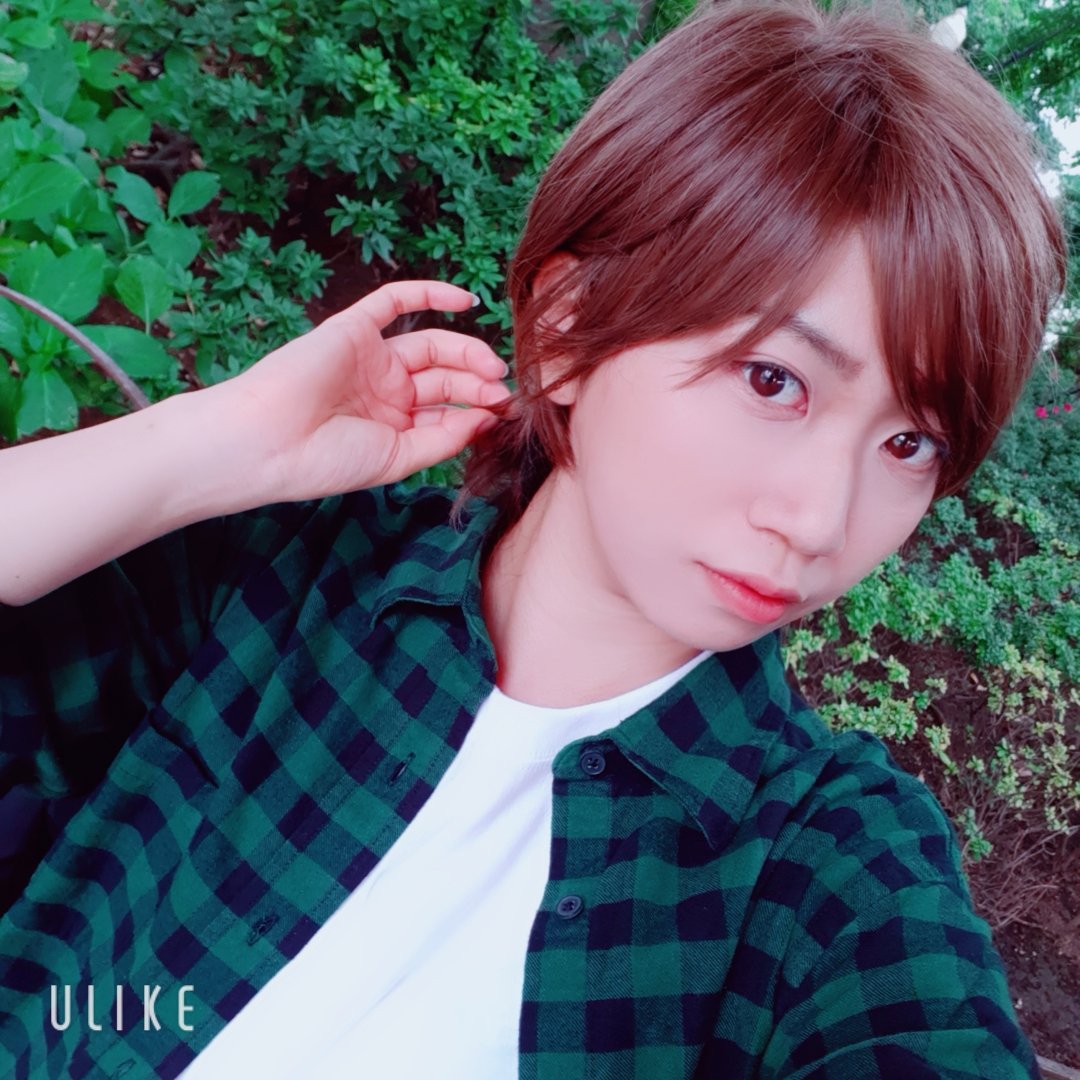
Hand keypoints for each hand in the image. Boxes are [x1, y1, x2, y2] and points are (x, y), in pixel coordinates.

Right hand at [212, 280, 511, 502]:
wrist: (268, 443)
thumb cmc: (326, 461)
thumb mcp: (398, 458)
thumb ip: (443, 438)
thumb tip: (486, 418)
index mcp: (394, 425)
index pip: (448, 411)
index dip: (479, 410)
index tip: (506, 414)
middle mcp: (386, 391)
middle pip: (446, 377)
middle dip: (478, 382)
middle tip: (502, 390)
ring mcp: (371, 359)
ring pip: (433, 345)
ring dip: (468, 351)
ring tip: (492, 367)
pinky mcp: (354, 329)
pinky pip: (395, 301)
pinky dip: (431, 294)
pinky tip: (467, 299)